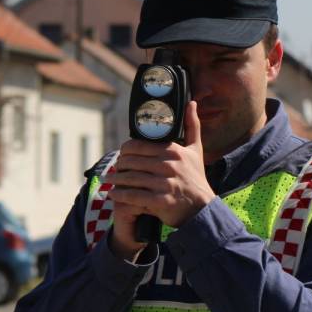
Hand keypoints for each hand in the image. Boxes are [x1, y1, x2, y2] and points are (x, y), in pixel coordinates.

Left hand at [108, 101, 214, 254]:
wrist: (202, 209)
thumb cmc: (196, 179)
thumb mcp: (196, 150)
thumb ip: (192, 126)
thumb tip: (191, 102)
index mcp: (173, 151)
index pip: (138, 145)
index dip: (125, 150)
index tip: (121, 155)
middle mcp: (169, 165)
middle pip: (131, 161)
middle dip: (119, 165)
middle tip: (114, 169)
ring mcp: (164, 183)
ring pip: (130, 178)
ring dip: (116, 180)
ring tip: (109, 181)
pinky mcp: (160, 200)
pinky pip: (133, 195)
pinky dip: (120, 195)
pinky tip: (113, 194)